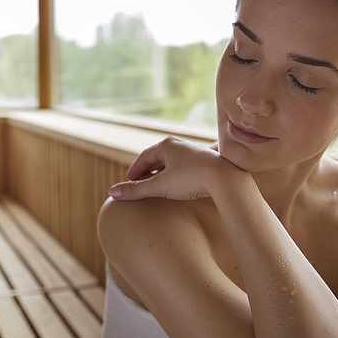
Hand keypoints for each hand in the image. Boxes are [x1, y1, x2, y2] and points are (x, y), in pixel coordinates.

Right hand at [108, 137, 243, 200]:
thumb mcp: (160, 187)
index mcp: (165, 145)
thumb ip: (136, 190)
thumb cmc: (191, 180)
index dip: (135, 170)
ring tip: (158, 185)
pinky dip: (177, 174)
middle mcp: (179, 144)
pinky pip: (186, 166)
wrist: (225, 177)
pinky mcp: (206, 160)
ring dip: (163, 172)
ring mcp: (194, 151)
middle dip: (148, 170)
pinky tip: (180, 184)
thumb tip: (111, 193)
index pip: (144, 157)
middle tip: (140, 183)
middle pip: (158, 157)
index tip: (129, 182)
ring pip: (172, 161)